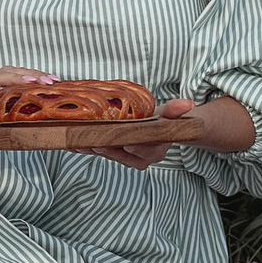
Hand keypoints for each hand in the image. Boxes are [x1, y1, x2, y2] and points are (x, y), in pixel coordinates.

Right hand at [0, 65, 60, 126]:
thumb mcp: (14, 110)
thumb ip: (27, 103)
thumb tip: (53, 104)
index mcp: (5, 78)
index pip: (25, 73)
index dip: (40, 75)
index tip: (55, 80)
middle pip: (16, 72)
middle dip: (33, 75)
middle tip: (48, 81)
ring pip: (1, 77)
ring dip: (17, 78)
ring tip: (31, 82)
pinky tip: (4, 93)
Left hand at [90, 95, 255, 169]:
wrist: (159, 130)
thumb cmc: (164, 121)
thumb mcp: (171, 114)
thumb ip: (176, 109)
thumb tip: (188, 104)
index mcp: (156, 150)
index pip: (146, 151)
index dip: (137, 148)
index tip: (128, 144)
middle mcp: (141, 158)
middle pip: (124, 156)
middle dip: (109, 149)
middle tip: (95, 142)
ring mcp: (126, 158)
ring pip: (109, 155)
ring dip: (94, 150)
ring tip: (80, 142)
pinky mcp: (114, 155)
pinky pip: (100, 152)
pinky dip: (87, 149)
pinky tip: (74, 145)